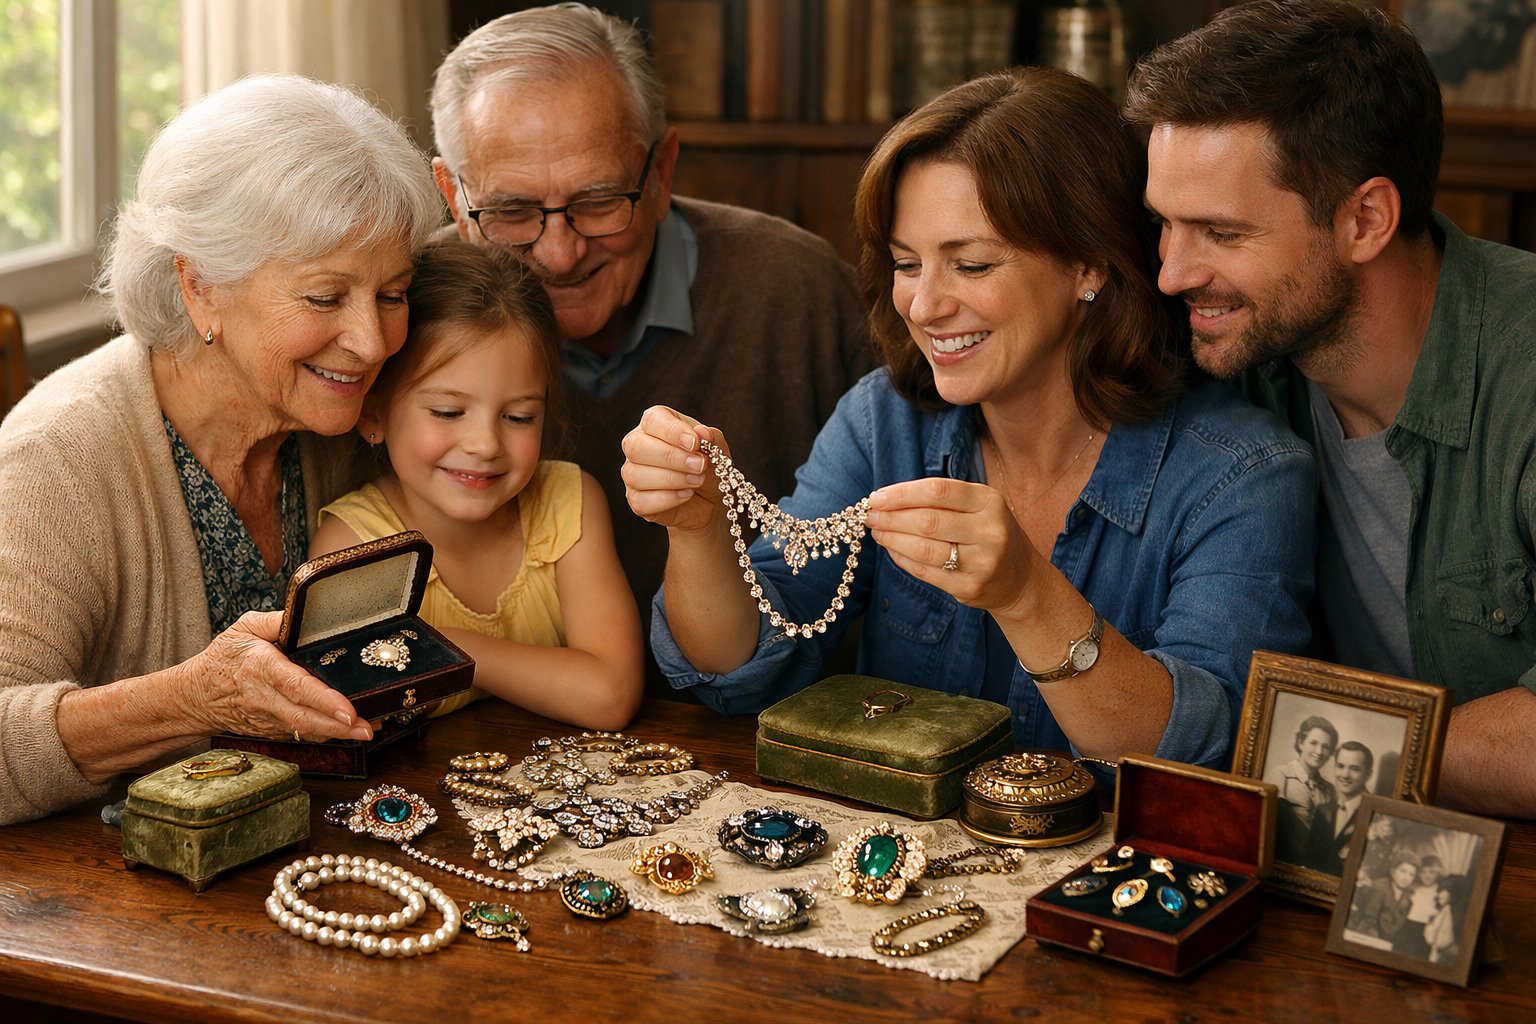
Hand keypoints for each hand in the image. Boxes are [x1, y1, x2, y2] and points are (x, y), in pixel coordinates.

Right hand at [178, 610, 371, 741]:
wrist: (195, 695)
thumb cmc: (223, 658)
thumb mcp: (244, 628)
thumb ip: (275, 620)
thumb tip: (302, 613)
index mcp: (261, 668)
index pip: (296, 687)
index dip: (323, 701)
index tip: (347, 710)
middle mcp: (265, 697)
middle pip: (305, 717)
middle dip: (339, 726)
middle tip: (367, 728)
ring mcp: (268, 719)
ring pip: (305, 730)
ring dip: (337, 734)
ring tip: (367, 730)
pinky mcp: (271, 730)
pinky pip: (301, 734)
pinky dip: (324, 734)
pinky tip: (347, 731)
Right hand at [620, 405, 726, 534]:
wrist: (710, 498)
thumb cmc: (708, 466)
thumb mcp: (716, 447)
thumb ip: (710, 437)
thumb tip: (701, 433)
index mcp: (655, 424)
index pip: (652, 420)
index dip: (672, 431)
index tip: (695, 443)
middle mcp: (637, 446)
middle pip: (637, 447)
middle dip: (671, 457)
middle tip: (699, 465)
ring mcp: (632, 474)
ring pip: (636, 475)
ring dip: (672, 479)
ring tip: (697, 480)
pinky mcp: (636, 501)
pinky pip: (641, 501)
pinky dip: (668, 499)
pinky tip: (687, 494)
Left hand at [865, 476, 1043, 614]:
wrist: (1020, 579)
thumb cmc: (988, 534)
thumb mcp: (977, 508)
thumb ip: (940, 500)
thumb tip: (886, 499)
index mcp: (989, 502)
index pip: (938, 491)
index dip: (902, 494)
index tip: (876, 497)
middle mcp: (990, 531)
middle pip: (928, 521)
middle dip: (891, 517)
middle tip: (869, 516)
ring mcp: (982, 562)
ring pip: (924, 549)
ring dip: (893, 540)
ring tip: (877, 532)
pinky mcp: (970, 588)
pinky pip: (926, 572)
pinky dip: (903, 560)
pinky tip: (892, 550)